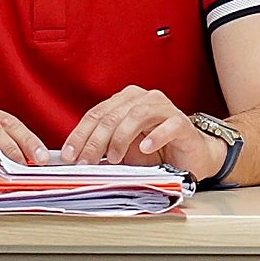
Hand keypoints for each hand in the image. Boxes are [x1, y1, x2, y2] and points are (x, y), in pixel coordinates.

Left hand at [60, 85, 225, 180]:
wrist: (190, 157)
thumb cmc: (155, 152)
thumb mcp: (122, 151)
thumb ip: (102, 149)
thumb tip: (76, 158)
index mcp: (126, 101)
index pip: (97, 113)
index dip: (80, 134)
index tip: (69, 155)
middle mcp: (144, 99)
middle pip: (113, 114)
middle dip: (96, 140)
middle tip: (87, 161)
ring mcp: (164, 108)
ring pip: (137, 114)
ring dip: (121, 138)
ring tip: (114, 158)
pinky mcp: (182, 123)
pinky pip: (168, 125)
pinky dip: (155, 136)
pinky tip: (145, 148)